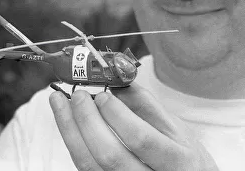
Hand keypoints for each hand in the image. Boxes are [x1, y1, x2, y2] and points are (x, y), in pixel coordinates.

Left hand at [49, 83, 218, 170]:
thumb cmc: (185, 156)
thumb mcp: (177, 129)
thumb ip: (146, 104)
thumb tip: (113, 81)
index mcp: (177, 162)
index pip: (139, 138)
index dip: (116, 114)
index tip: (102, 93)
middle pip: (109, 154)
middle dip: (87, 120)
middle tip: (77, 93)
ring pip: (90, 165)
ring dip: (70, 130)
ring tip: (59, 101)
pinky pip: (86, 168)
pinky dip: (73, 141)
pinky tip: (68, 122)